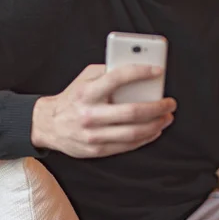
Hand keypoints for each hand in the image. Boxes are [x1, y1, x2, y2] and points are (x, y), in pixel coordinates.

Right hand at [31, 64, 176, 157]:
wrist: (48, 125)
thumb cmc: (73, 97)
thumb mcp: (85, 78)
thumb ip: (108, 72)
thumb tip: (138, 69)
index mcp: (87, 92)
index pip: (118, 78)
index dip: (140, 72)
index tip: (158, 70)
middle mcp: (90, 114)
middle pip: (132, 112)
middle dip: (157, 107)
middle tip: (170, 102)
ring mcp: (93, 135)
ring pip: (133, 132)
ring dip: (156, 125)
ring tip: (167, 117)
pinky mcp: (97, 150)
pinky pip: (127, 146)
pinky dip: (145, 138)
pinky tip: (155, 129)